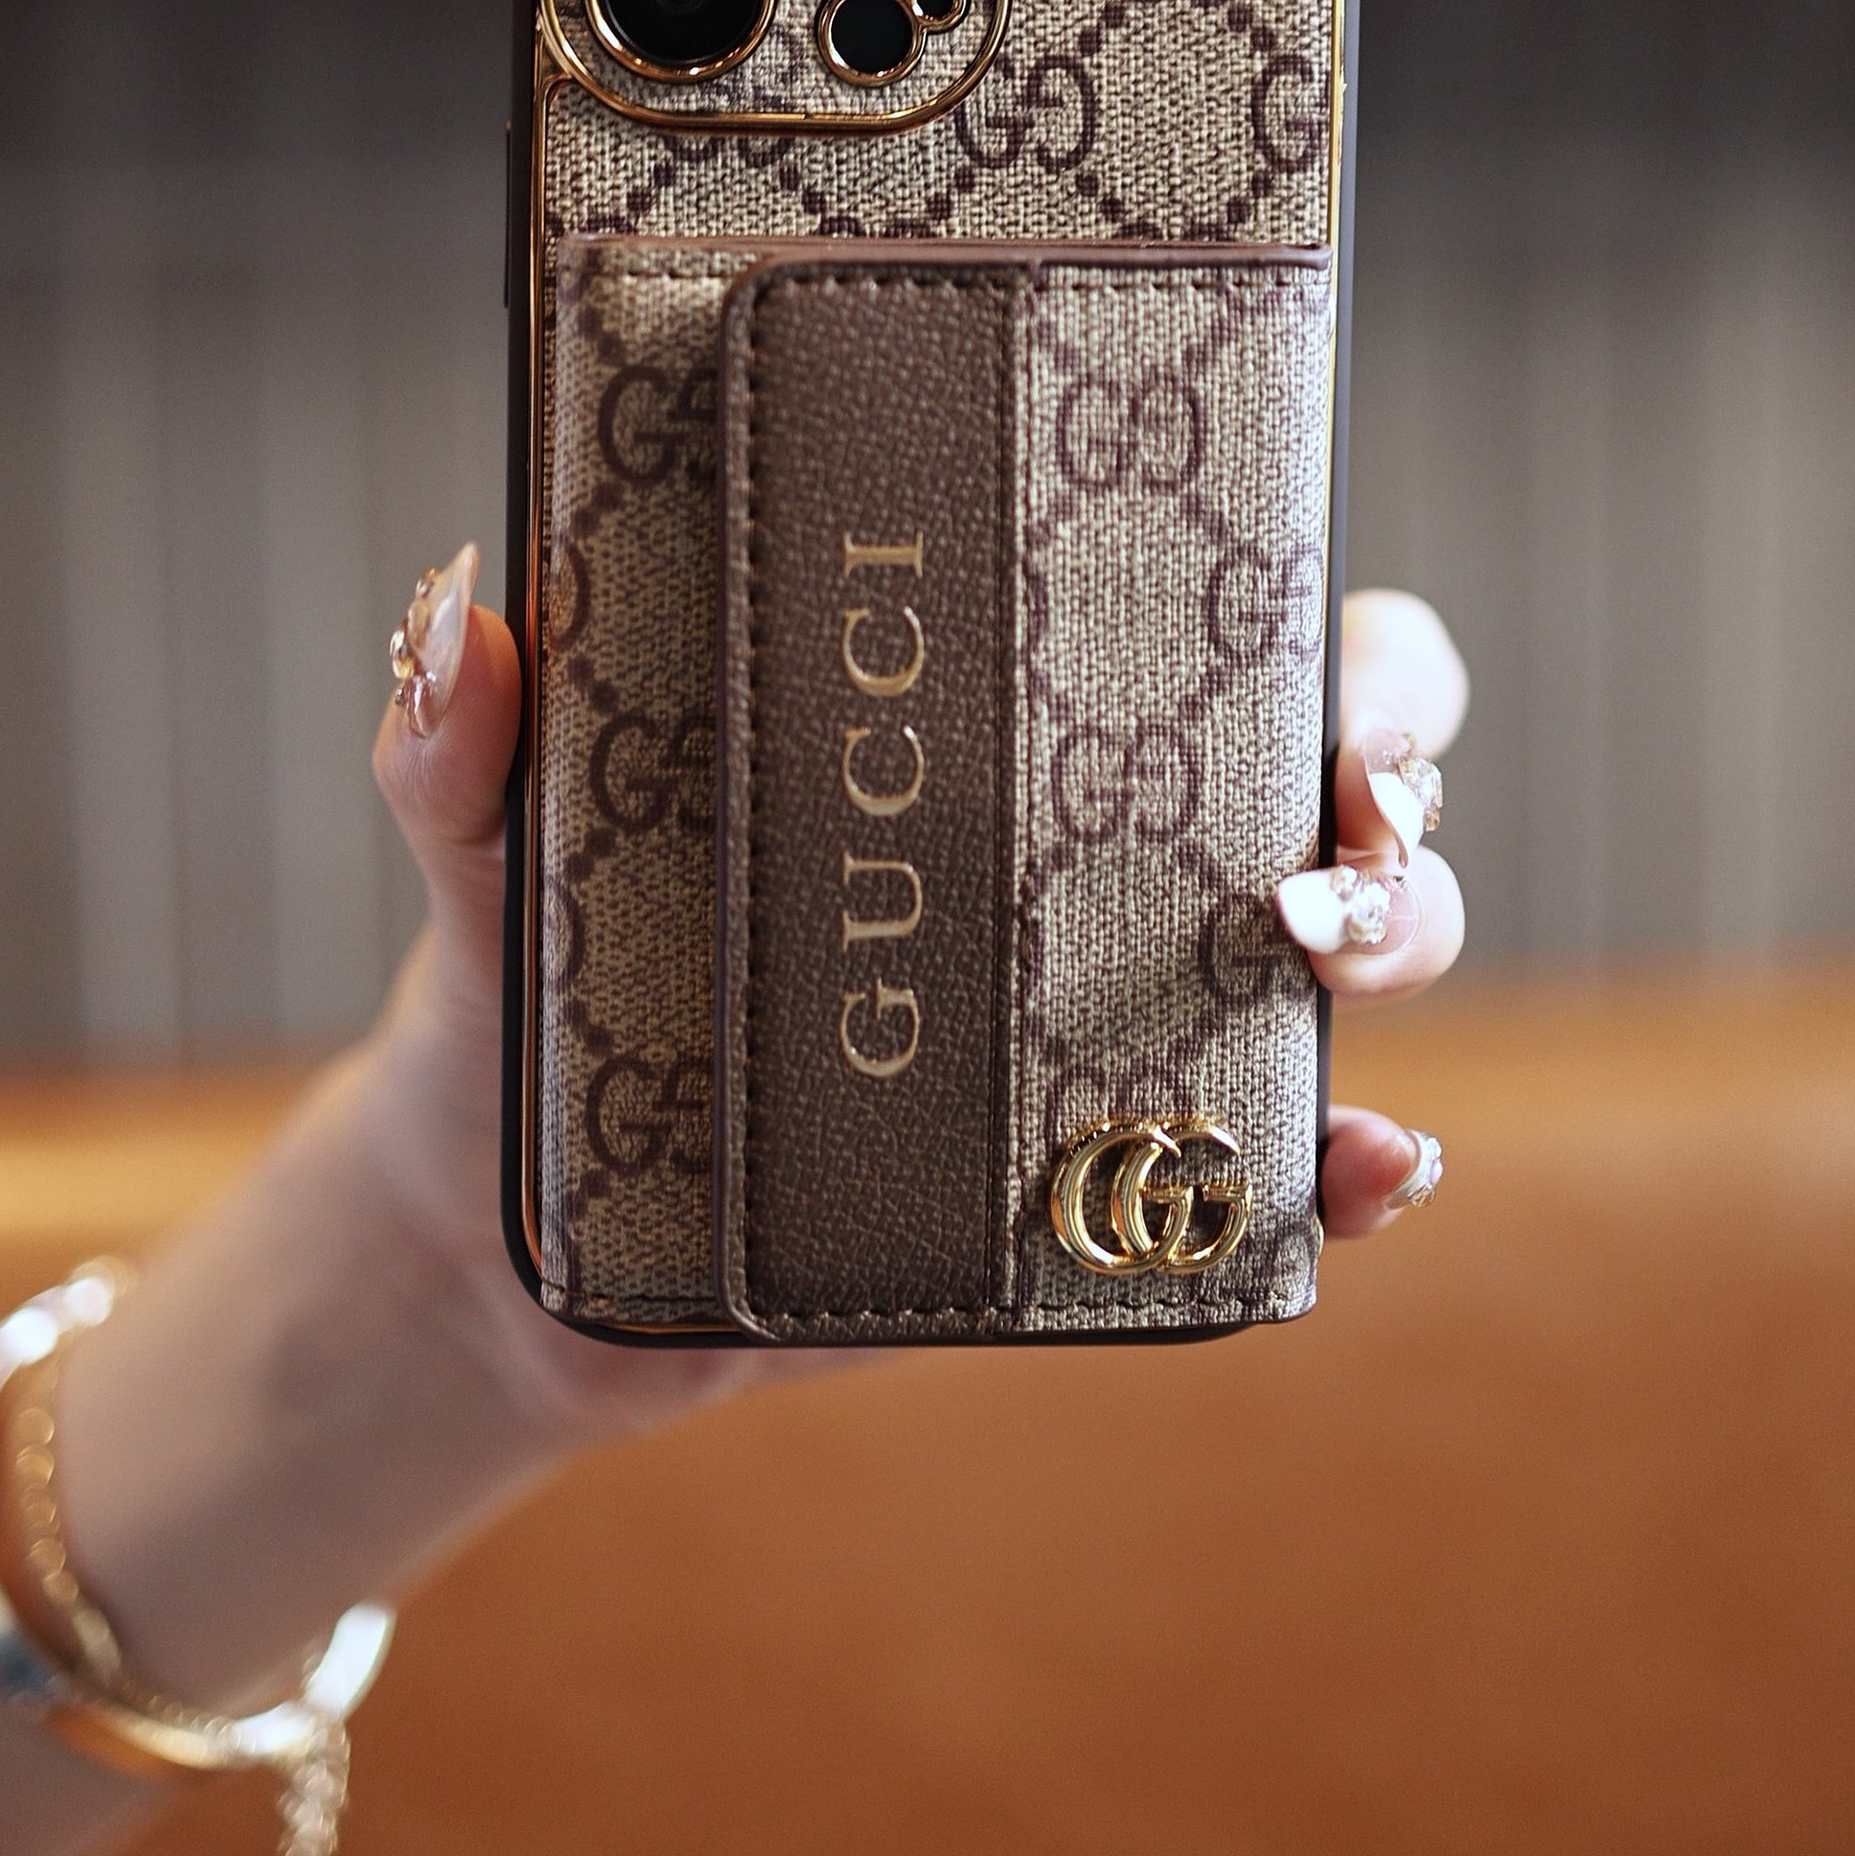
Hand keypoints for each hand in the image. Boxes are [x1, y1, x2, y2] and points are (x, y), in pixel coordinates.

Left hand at [371, 558, 1468, 1361]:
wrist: (505, 1242)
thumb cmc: (536, 991)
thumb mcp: (496, 855)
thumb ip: (462, 749)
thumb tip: (455, 612)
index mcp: (993, 739)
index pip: (1215, 633)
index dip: (1326, 633)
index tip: (1324, 665)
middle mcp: (1090, 860)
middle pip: (1337, 774)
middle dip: (1392, 774)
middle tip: (1335, 823)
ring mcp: (1114, 1023)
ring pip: (1348, 956)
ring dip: (1399, 938)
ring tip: (1315, 961)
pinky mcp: (1096, 1189)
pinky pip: (1270, 1182)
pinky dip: (1350, 1177)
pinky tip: (1370, 1173)